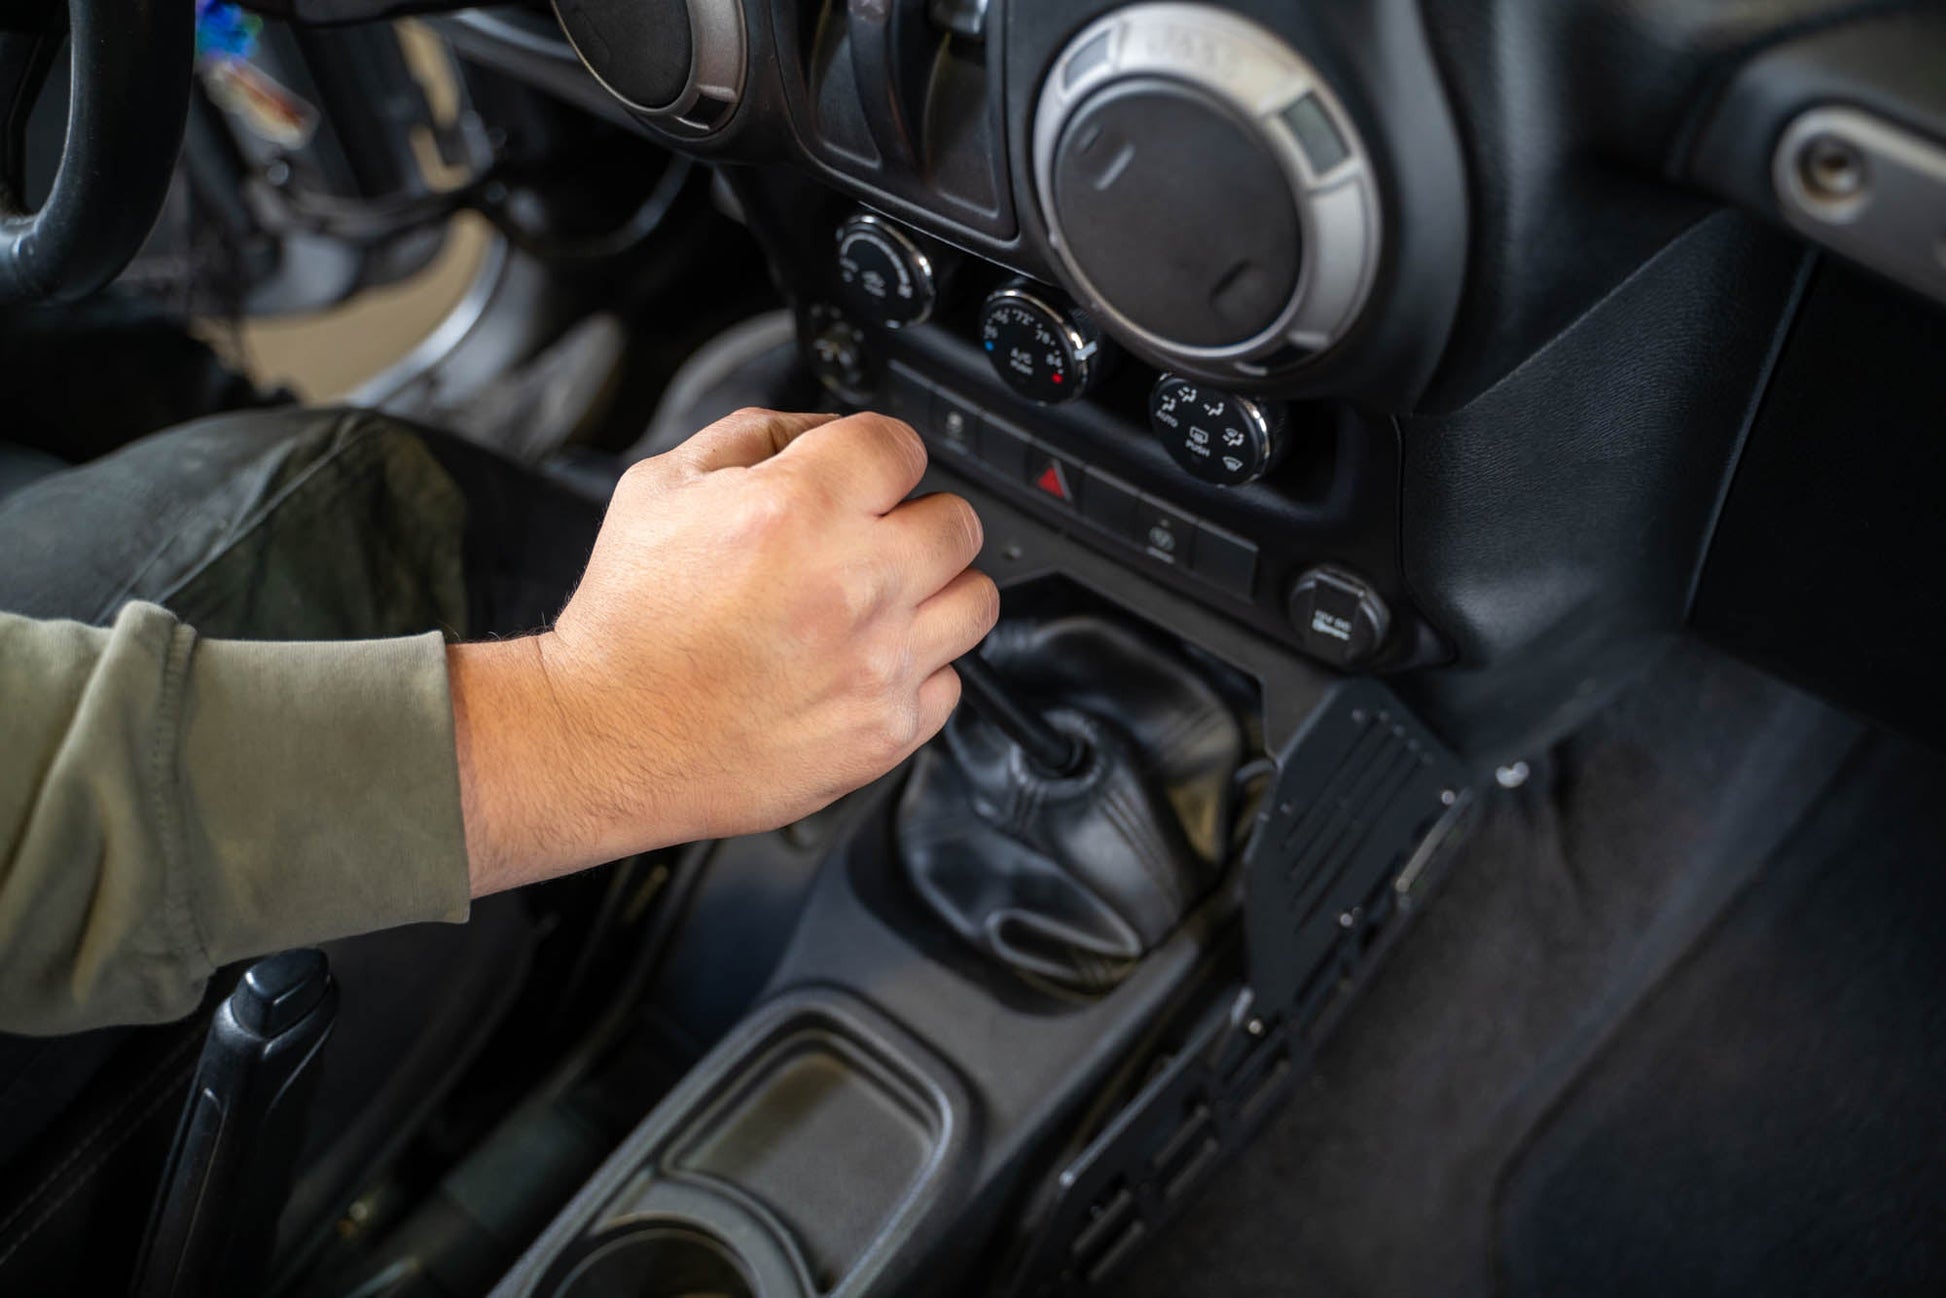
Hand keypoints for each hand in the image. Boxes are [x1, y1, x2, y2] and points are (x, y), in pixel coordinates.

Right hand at [449, 408, 997, 894]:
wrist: (607, 735)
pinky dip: (916, 671)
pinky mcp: (886, 730)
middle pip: (957, 521)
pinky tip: (862, 665)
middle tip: (872, 542)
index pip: (903, 445)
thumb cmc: (628, 621)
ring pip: (975, 600)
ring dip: (934, 594)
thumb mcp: (663, 485)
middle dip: (915, 520)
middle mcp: (853, 583)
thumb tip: (826, 430)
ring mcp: (877, 662)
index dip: (878, 456)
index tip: (864, 478)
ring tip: (880, 605)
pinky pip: (951, 682)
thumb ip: (758, 436)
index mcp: (797, 508)